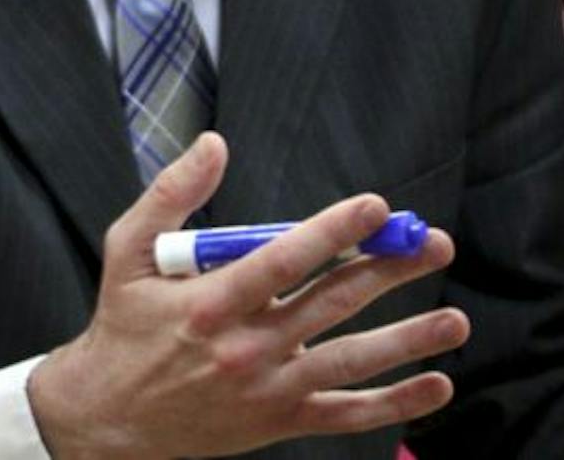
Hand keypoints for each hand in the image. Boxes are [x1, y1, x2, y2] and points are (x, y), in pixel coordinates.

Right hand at [26, 132, 467, 459]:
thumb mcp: (126, 250)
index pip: (283, 260)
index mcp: (209, 303)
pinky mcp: (279, 420)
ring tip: (454, 320)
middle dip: (388, 271)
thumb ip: (171, 194)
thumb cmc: (121, 326)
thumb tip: (213, 144)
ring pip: (350, 361)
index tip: (377, 208)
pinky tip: (437, 386)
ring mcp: (267, 389)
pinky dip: (394, 404)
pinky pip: (346, 415)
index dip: (334, 232)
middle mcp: (245, 348)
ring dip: (408, 341)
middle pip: (331, 303)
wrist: (108, 420)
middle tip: (434, 243)